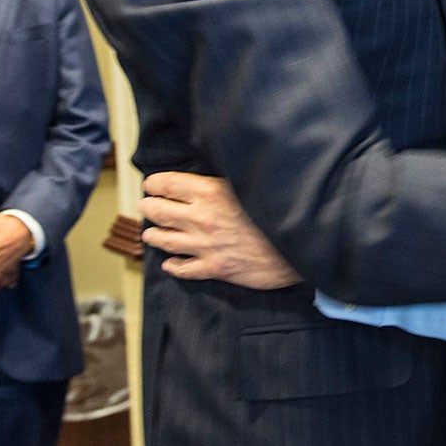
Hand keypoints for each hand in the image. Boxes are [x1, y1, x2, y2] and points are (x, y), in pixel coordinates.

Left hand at [141, 172, 301, 289]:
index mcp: (209, 192)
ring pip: (164, 240)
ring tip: (150, 233)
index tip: (152, 185)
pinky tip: (170, 262)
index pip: (165, 184)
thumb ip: (224, 182)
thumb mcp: (248, 184)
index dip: (154, 184)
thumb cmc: (276, 210)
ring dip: (153, 235)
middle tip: (147, 206)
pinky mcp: (215, 268)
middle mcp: (201, 218)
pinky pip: (183, 269)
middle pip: (157, 211)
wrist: (298, 245)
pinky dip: (173, 265)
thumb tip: (206, 177)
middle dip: (149, 207)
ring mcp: (205, 246)